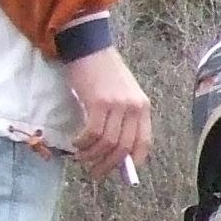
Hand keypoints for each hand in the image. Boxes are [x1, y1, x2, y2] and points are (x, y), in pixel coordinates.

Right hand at [66, 47, 152, 180]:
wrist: (89, 47)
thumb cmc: (102, 73)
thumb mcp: (121, 95)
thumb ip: (123, 119)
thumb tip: (115, 150)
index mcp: (143, 107)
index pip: (144, 142)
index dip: (133, 161)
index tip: (121, 172)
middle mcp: (134, 107)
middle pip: (124, 147)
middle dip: (108, 165)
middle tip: (94, 173)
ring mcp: (118, 105)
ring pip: (107, 143)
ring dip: (92, 156)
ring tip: (81, 159)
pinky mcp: (99, 102)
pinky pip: (92, 133)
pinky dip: (83, 143)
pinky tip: (76, 144)